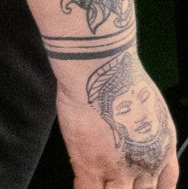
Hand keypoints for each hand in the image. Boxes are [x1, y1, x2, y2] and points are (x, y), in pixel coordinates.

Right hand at [57, 52, 177, 188]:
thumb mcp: (150, 106)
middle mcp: (145, 164)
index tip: (142, 185)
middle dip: (129, 188)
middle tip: (118, 180)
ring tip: (100, 181)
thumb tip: (133, 132)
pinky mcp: (89, 165)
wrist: (100, 70)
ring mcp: (118, 168)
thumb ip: (145, 128)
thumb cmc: (121, 77)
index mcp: (162, 149)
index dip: (152, 188)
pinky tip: (82, 184)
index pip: (165, 185)